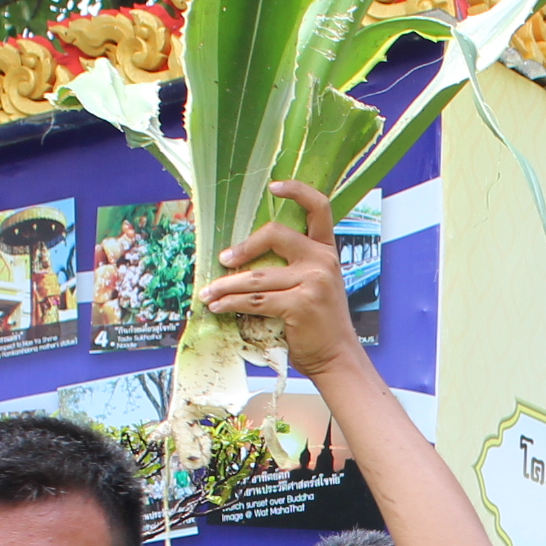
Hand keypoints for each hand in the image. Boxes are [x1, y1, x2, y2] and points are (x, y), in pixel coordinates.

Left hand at [200, 183, 360, 375]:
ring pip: (256, 276)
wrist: (337, 358)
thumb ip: (292, 269)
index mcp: (327, 252)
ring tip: (208, 292)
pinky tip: (219, 307)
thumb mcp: (313, 287)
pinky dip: (231, 304)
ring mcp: (313, 281)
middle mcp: (322, 261)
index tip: (274, 186)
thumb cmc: (320, 325)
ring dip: (226, 285)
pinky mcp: (300, 303)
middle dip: (244, 247)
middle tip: (224, 260)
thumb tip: (247, 262)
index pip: (319, 208)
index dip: (297, 191)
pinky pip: (255, 300)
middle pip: (275, 235)